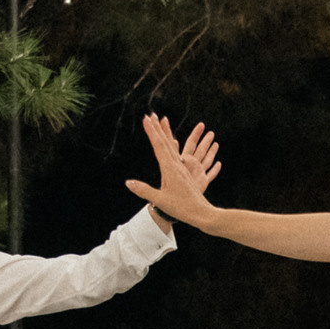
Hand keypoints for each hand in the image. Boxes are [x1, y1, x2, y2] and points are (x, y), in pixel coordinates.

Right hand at [123, 114, 221, 230]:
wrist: (202, 213)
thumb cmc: (181, 208)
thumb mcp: (160, 200)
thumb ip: (144, 190)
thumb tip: (128, 182)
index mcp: (170, 169)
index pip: (159, 146)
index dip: (152, 132)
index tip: (146, 119)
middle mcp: (177, 166)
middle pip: (166, 143)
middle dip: (157, 128)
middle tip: (151, 115)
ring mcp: (182, 169)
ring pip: (173, 147)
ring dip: (166, 134)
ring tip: (163, 122)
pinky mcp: (185, 174)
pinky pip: (178, 156)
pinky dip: (174, 147)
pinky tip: (175, 143)